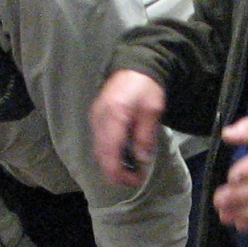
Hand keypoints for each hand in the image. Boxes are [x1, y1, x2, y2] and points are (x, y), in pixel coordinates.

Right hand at [92, 70, 166, 185]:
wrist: (134, 66)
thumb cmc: (146, 87)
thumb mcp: (152, 110)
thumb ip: (145, 136)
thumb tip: (141, 160)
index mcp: (114, 116)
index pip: (110, 153)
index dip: (120, 173)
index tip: (135, 180)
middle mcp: (99, 119)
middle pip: (101, 155)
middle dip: (116, 172)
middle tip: (135, 178)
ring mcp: (94, 118)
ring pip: (97, 151)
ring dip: (112, 164)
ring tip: (130, 169)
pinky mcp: (95, 118)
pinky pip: (98, 142)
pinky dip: (108, 154)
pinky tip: (122, 156)